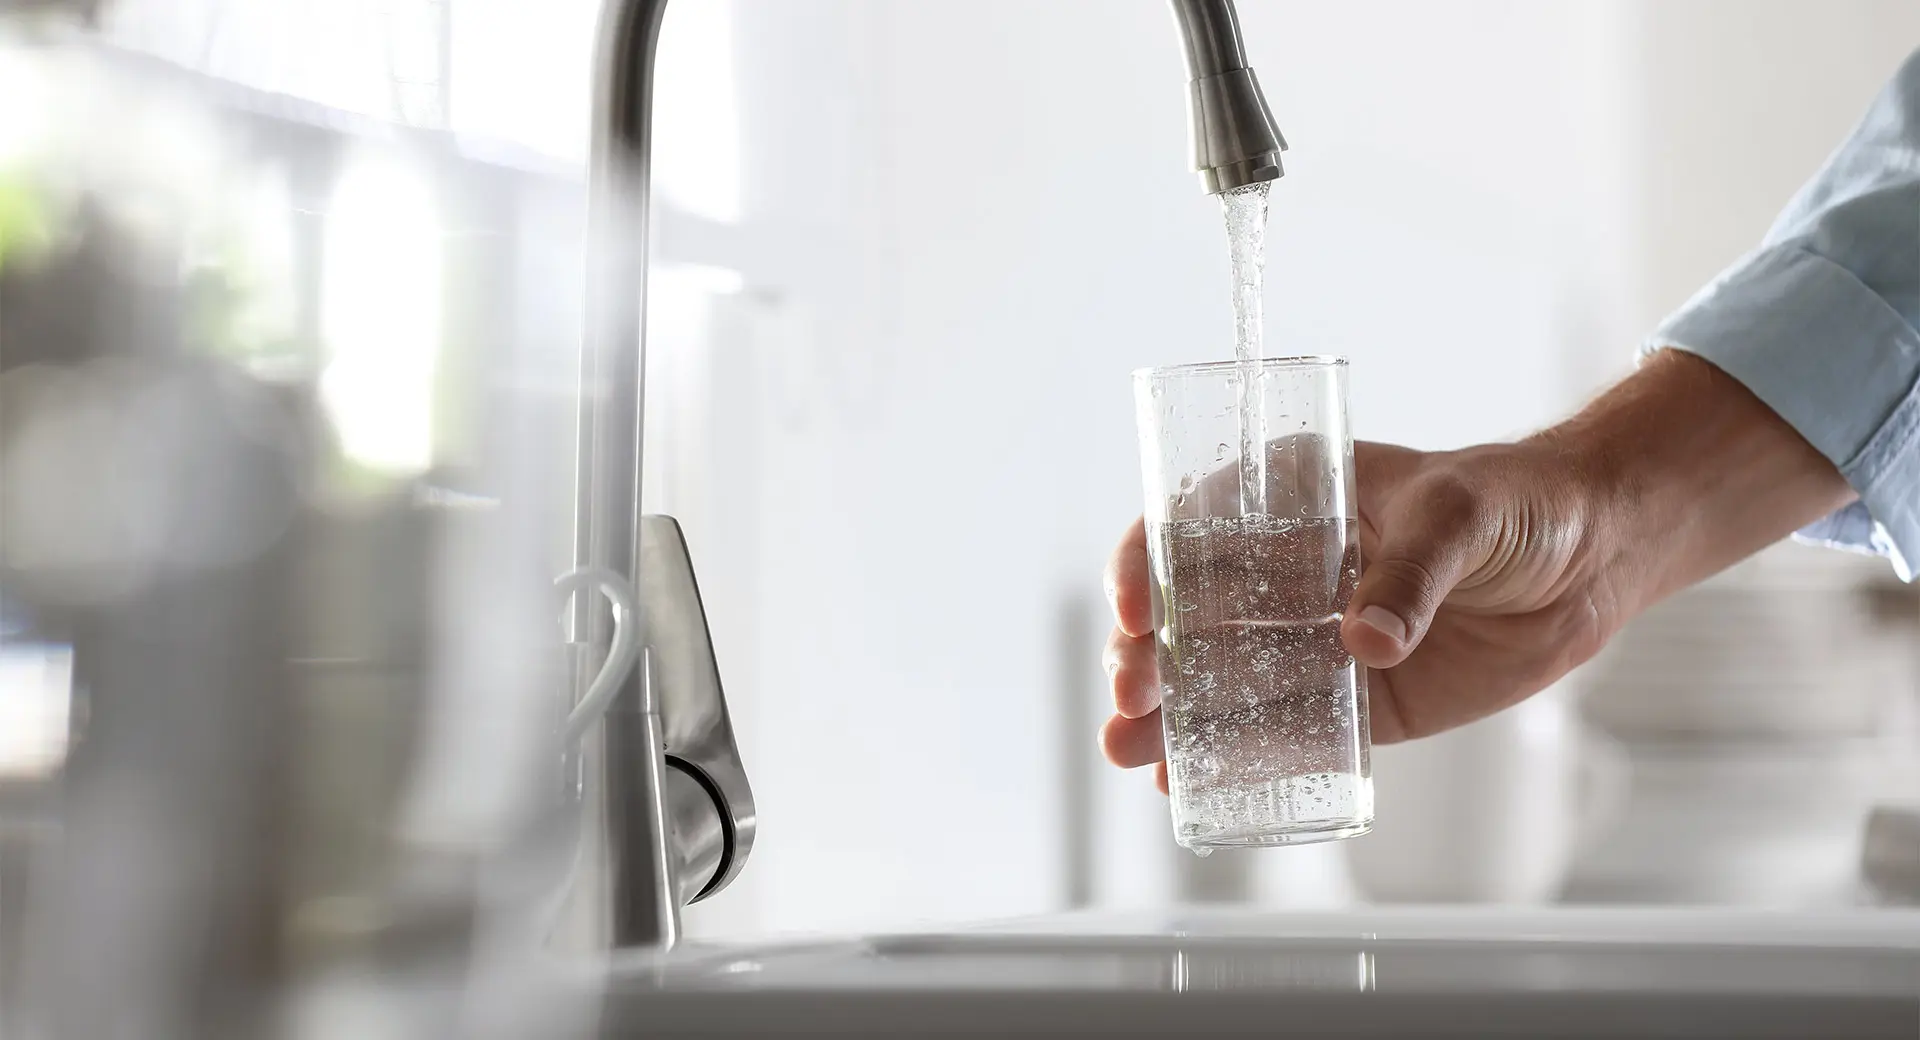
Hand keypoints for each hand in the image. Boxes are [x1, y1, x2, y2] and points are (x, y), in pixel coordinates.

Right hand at [1099, 350, 1853, 791]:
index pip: (1190, 523)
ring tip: (1129, 752)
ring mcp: (1314, 637)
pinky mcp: (1356, 698)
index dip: (1144, 564)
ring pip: (1223, 679)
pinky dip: (1238, 757)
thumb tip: (1363, 642)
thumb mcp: (1462, 513)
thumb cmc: (1522, 502)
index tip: (1128, 608)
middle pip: (1188, 612)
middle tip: (1130, 697)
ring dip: (1170, 716)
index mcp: (1291, 496)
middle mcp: (1284, 568)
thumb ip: (1413, 572)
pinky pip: (1286, 731)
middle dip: (1145, 655)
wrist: (1596, 558)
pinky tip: (1189, 783)